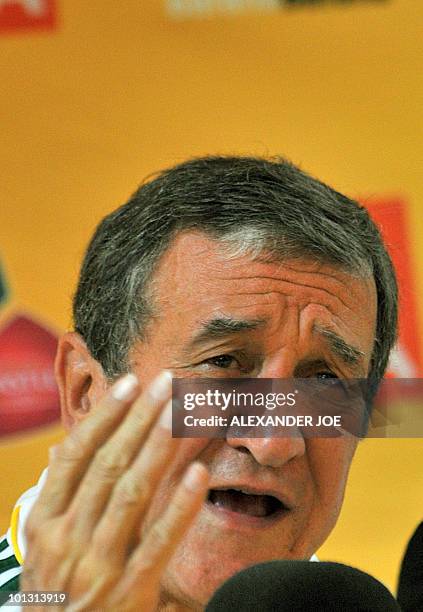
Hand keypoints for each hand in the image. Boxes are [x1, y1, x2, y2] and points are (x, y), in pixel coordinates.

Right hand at [21, 372, 209, 610]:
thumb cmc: (53, 593)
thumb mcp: (42, 544)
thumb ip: (57, 496)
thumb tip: (67, 448)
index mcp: (44, 520)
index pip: (77, 454)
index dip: (105, 416)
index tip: (130, 384)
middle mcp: (68, 537)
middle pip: (109, 464)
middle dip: (139, 418)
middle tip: (165, 382)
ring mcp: (98, 565)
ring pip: (132, 493)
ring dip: (159, 446)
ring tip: (181, 411)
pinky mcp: (130, 591)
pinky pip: (158, 542)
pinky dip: (179, 506)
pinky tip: (200, 474)